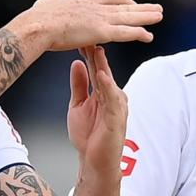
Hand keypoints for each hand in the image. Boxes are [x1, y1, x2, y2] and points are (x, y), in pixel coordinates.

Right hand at [11, 0, 162, 52]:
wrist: (36, 26)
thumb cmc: (37, 17)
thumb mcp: (46, 1)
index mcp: (84, 0)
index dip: (124, 1)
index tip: (132, 4)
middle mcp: (94, 6)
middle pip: (124, 5)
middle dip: (141, 7)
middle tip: (157, 8)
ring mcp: (98, 18)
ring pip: (128, 17)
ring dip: (146, 16)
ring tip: (160, 16)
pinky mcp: (99, 32)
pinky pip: (124, 33)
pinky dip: (138, 33)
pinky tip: (149, 36)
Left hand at [68, 45, 127, 174]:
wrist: (94, 162)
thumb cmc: (89, 136)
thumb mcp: (78, 105)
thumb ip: (80, 85)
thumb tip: (78, 63)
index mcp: (103, 93)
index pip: (96, 68)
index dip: (88, 52)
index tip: (80, 35)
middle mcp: (112, 96)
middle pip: (103, 70)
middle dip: (96, 53)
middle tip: (89, 33)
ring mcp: (116, 107)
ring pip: (109, 82)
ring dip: (103, 65)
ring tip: (96, 49)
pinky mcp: (117, 118)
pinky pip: (113, 100)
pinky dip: (107, 87)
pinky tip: (102, 75)